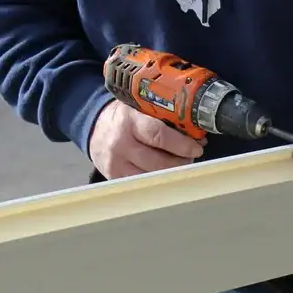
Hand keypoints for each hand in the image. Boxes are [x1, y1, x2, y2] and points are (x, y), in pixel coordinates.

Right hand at [89, 100, 205, 178]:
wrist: (96, 129)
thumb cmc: (125, 118)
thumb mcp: (140, 108)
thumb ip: (164, 117)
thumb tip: (196, 134)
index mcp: (129, 120)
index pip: (159, 135)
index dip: (182, 144)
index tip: (196, 148)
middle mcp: (121, 144)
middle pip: (159, 162)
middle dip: (181, 161)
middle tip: (191, 157)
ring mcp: (117, 164)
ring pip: (154, 176)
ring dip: (173, 172)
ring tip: (180, 164)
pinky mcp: (115, 178)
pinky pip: (144, 184)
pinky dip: (159, 180)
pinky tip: (165, 172)